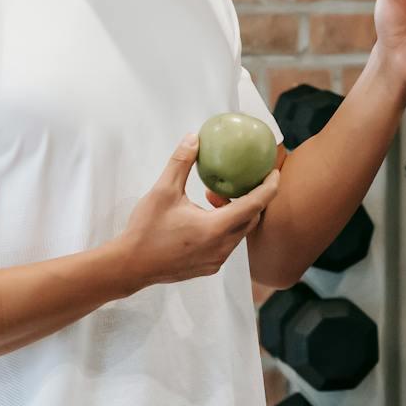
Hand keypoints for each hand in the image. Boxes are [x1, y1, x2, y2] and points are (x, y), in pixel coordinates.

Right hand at [116, 135, 279, 289]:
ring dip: (235, 212)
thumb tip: (194, 138)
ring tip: (214, 196)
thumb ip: (181, 163)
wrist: (130, 266)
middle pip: (251, 219)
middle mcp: (222, 247)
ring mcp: (217, 261)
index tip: (275, 172)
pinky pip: (227, 244)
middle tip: (245, 180)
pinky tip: (205, 216)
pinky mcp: (209, 267)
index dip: (269, 187)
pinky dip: (225, 227)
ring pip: (239, 232)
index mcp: (216, 228)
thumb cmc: (146, 229)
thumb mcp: (163, 191)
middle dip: (252, 198)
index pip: (255, 204)